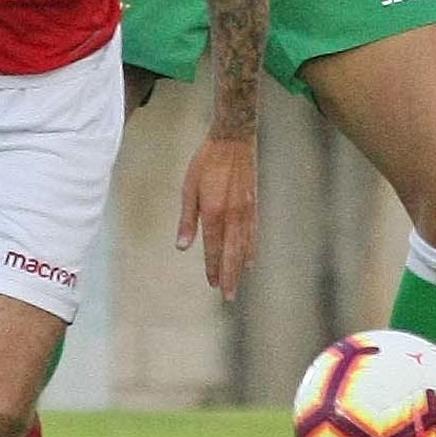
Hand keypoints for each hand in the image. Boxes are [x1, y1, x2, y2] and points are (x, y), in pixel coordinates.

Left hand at [176, 135, 257, 300]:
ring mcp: (246, 211)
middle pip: (232, 253)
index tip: (211, 284)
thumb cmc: (206, 162)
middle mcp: (233, 215)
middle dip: (230, 276)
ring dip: (240, 267)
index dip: (212, 267)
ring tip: (237, 284)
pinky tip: (249, 261)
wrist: (234, 140)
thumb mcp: (189, 188)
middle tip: (229, 296)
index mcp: (214, 211)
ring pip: (245, 246)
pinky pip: (253, 234)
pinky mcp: (253, 205)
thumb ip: (187, 219)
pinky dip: (251, 250)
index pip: (213, 247)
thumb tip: (182, 247)